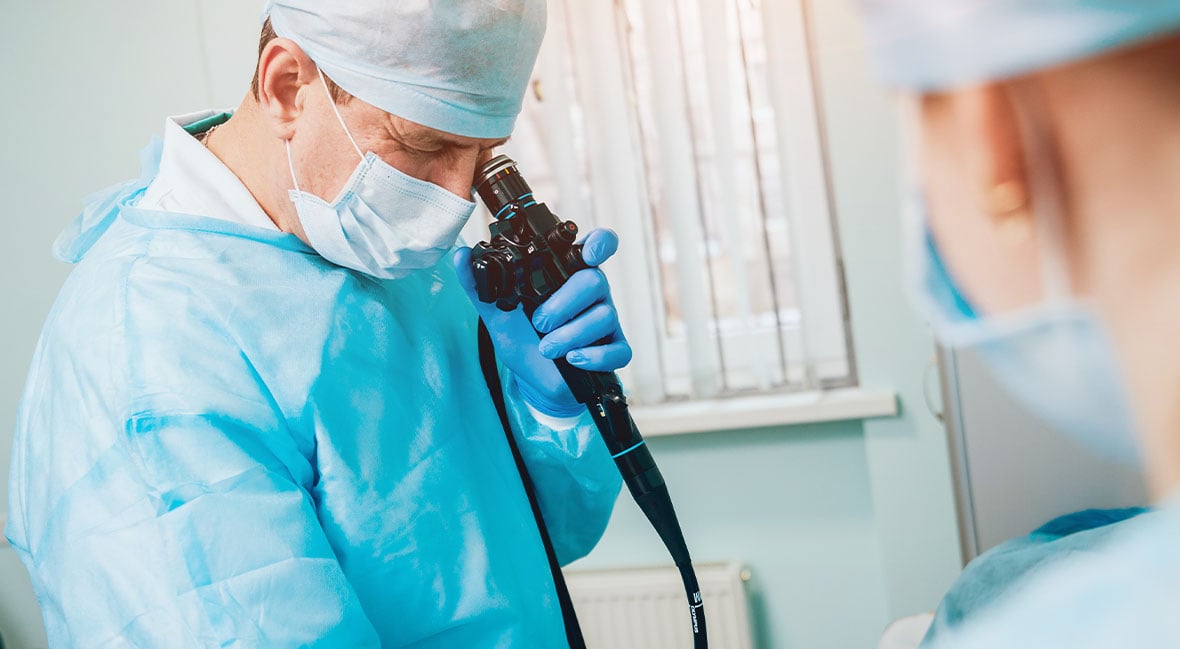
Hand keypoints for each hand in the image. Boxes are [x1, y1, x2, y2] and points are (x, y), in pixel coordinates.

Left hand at [453, 228, 632, 416]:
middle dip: (564, 303)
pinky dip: (594, 356)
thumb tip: (461, 255)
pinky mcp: (613, 350)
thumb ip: (479, 283)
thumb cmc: (522, 339)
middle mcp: (591, 293)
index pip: (597, 247)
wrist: (532, 380)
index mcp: (568, 275)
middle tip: (539, 322)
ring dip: (571, 334)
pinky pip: (618, 350)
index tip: (586, 255)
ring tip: (546, 348)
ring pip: (604, 315)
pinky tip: (573, 359)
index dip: (599, 245)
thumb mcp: (497, 311)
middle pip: (595, 280)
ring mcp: (605, 321)